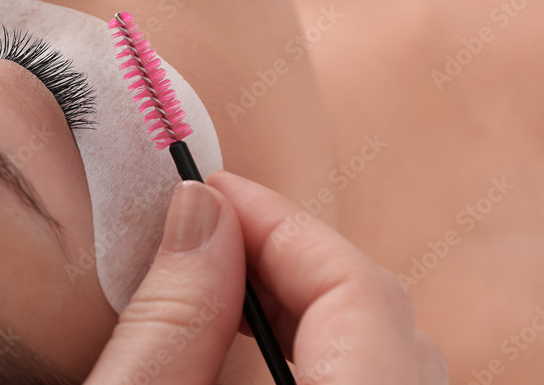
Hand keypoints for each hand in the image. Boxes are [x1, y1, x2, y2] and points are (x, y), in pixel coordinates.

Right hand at [84, 171, 447, 383]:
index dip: (281, 225)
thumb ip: (174, 321)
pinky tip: (248, 338)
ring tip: (218, 274)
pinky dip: (316, 343)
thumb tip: (199, 211)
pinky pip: (367, 379)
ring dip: (302, 299)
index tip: (204, 188)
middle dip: (288, 255)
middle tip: (204, 225)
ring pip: (381, 351)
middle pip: (379, 317)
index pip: (361, 295)